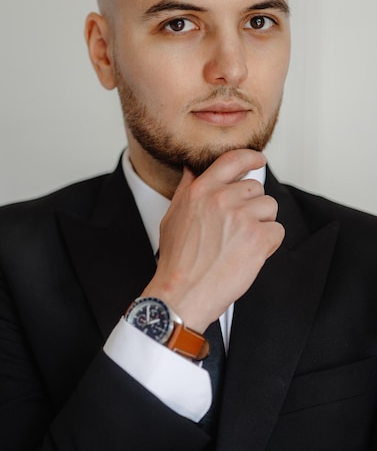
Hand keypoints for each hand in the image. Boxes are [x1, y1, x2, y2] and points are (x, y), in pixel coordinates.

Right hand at [141, 149, 283, 332]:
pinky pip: (277, 231)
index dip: (250, 157)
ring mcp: (241, 217)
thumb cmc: (177, 261)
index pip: (232, 160)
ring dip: (262, 224)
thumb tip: (192, 170)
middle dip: (252, 206)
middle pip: (256, 188)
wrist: (182, 293)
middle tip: (238, 228)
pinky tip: (250, 255)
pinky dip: (269, 244)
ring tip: (242, 243)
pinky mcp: (258, 238)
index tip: (258, 160)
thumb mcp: (173, 216)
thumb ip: (187, 189)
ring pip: (270, 208)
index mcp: (201, 190)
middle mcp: (221, 199)